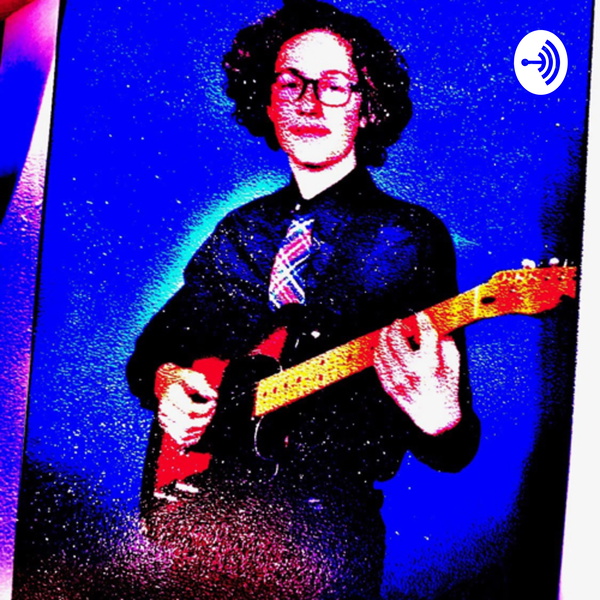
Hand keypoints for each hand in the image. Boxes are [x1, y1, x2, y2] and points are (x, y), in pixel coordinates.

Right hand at [154, 363, 217, 446]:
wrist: (166, 383)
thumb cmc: (181, 379)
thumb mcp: (194, 375)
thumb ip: (204, 385)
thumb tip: (212, 396)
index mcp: (170, 395)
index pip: (190, 410)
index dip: (205, 409)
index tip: (213, 403)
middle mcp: (165, 410)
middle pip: (188, 424)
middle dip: (205, 419)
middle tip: (211, 411)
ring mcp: (165, 420)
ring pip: (185, 434)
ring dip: (200, 428)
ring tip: (206, 417)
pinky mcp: (167, 428)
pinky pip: (181, 439)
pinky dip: (192, 436)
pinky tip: (199, 427)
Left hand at [374, 312, 460, 435]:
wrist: (437, 418)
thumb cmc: (447, 389)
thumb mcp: (454, 364)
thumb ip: (445, 342)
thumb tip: (434, 326)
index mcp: (430, 364)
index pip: (425, 333)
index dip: (422, 320)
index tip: (420, 316)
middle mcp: (411, 370)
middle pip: (397, 338)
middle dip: (397, 326)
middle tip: (399, 322)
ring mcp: (398, 378)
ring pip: (384, 349)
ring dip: (385, 336)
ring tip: (389, 331)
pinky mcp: (389, 385)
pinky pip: (378, 364)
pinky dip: (379, 352)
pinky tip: (382, 347)